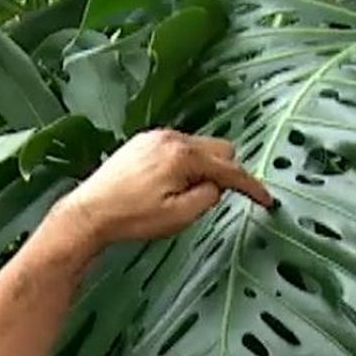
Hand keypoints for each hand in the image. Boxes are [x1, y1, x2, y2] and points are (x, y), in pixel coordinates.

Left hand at [56, 129, 272, 251]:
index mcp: (183, 156)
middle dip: (225, 172)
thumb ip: (208, 198)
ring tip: (181, 195)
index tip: (265, 200)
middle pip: (220, 149)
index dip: (251, 186)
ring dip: (203, 167)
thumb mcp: (179, 217)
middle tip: (210, 198)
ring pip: (199, 147)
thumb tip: (217, 186)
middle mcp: (171, 138)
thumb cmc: (131, 218)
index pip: (230, 169)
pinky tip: (168, 185)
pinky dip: (184, 163)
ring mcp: (155, 137)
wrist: (90, 213)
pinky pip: (177, 147)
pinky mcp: (142, 142)